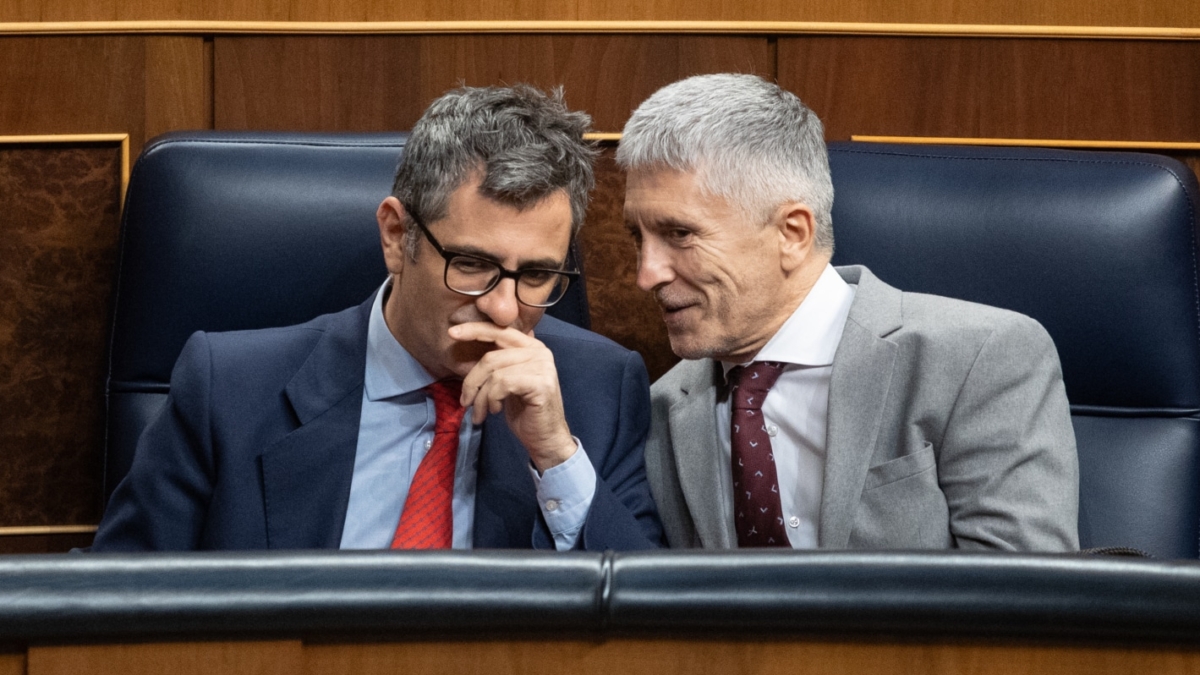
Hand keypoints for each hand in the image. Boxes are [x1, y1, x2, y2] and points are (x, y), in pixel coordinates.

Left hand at [449, 322, 577, 471]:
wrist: (545, 439)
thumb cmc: (524, 412)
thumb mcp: (506, 382)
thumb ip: (497, 362)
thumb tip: (467, 345)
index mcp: (532, 347)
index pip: (499, 331)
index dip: (474, 330)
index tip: (452, 333)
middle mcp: (540, 352)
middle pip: (491, 357)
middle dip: (471, 381)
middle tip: (464, 401)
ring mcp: (543, 366)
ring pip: (494, 373)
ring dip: (480, 397)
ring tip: (480, 413)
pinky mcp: (541, 383)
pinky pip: (502, 384)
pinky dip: (492, 399)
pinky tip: (496, 410)